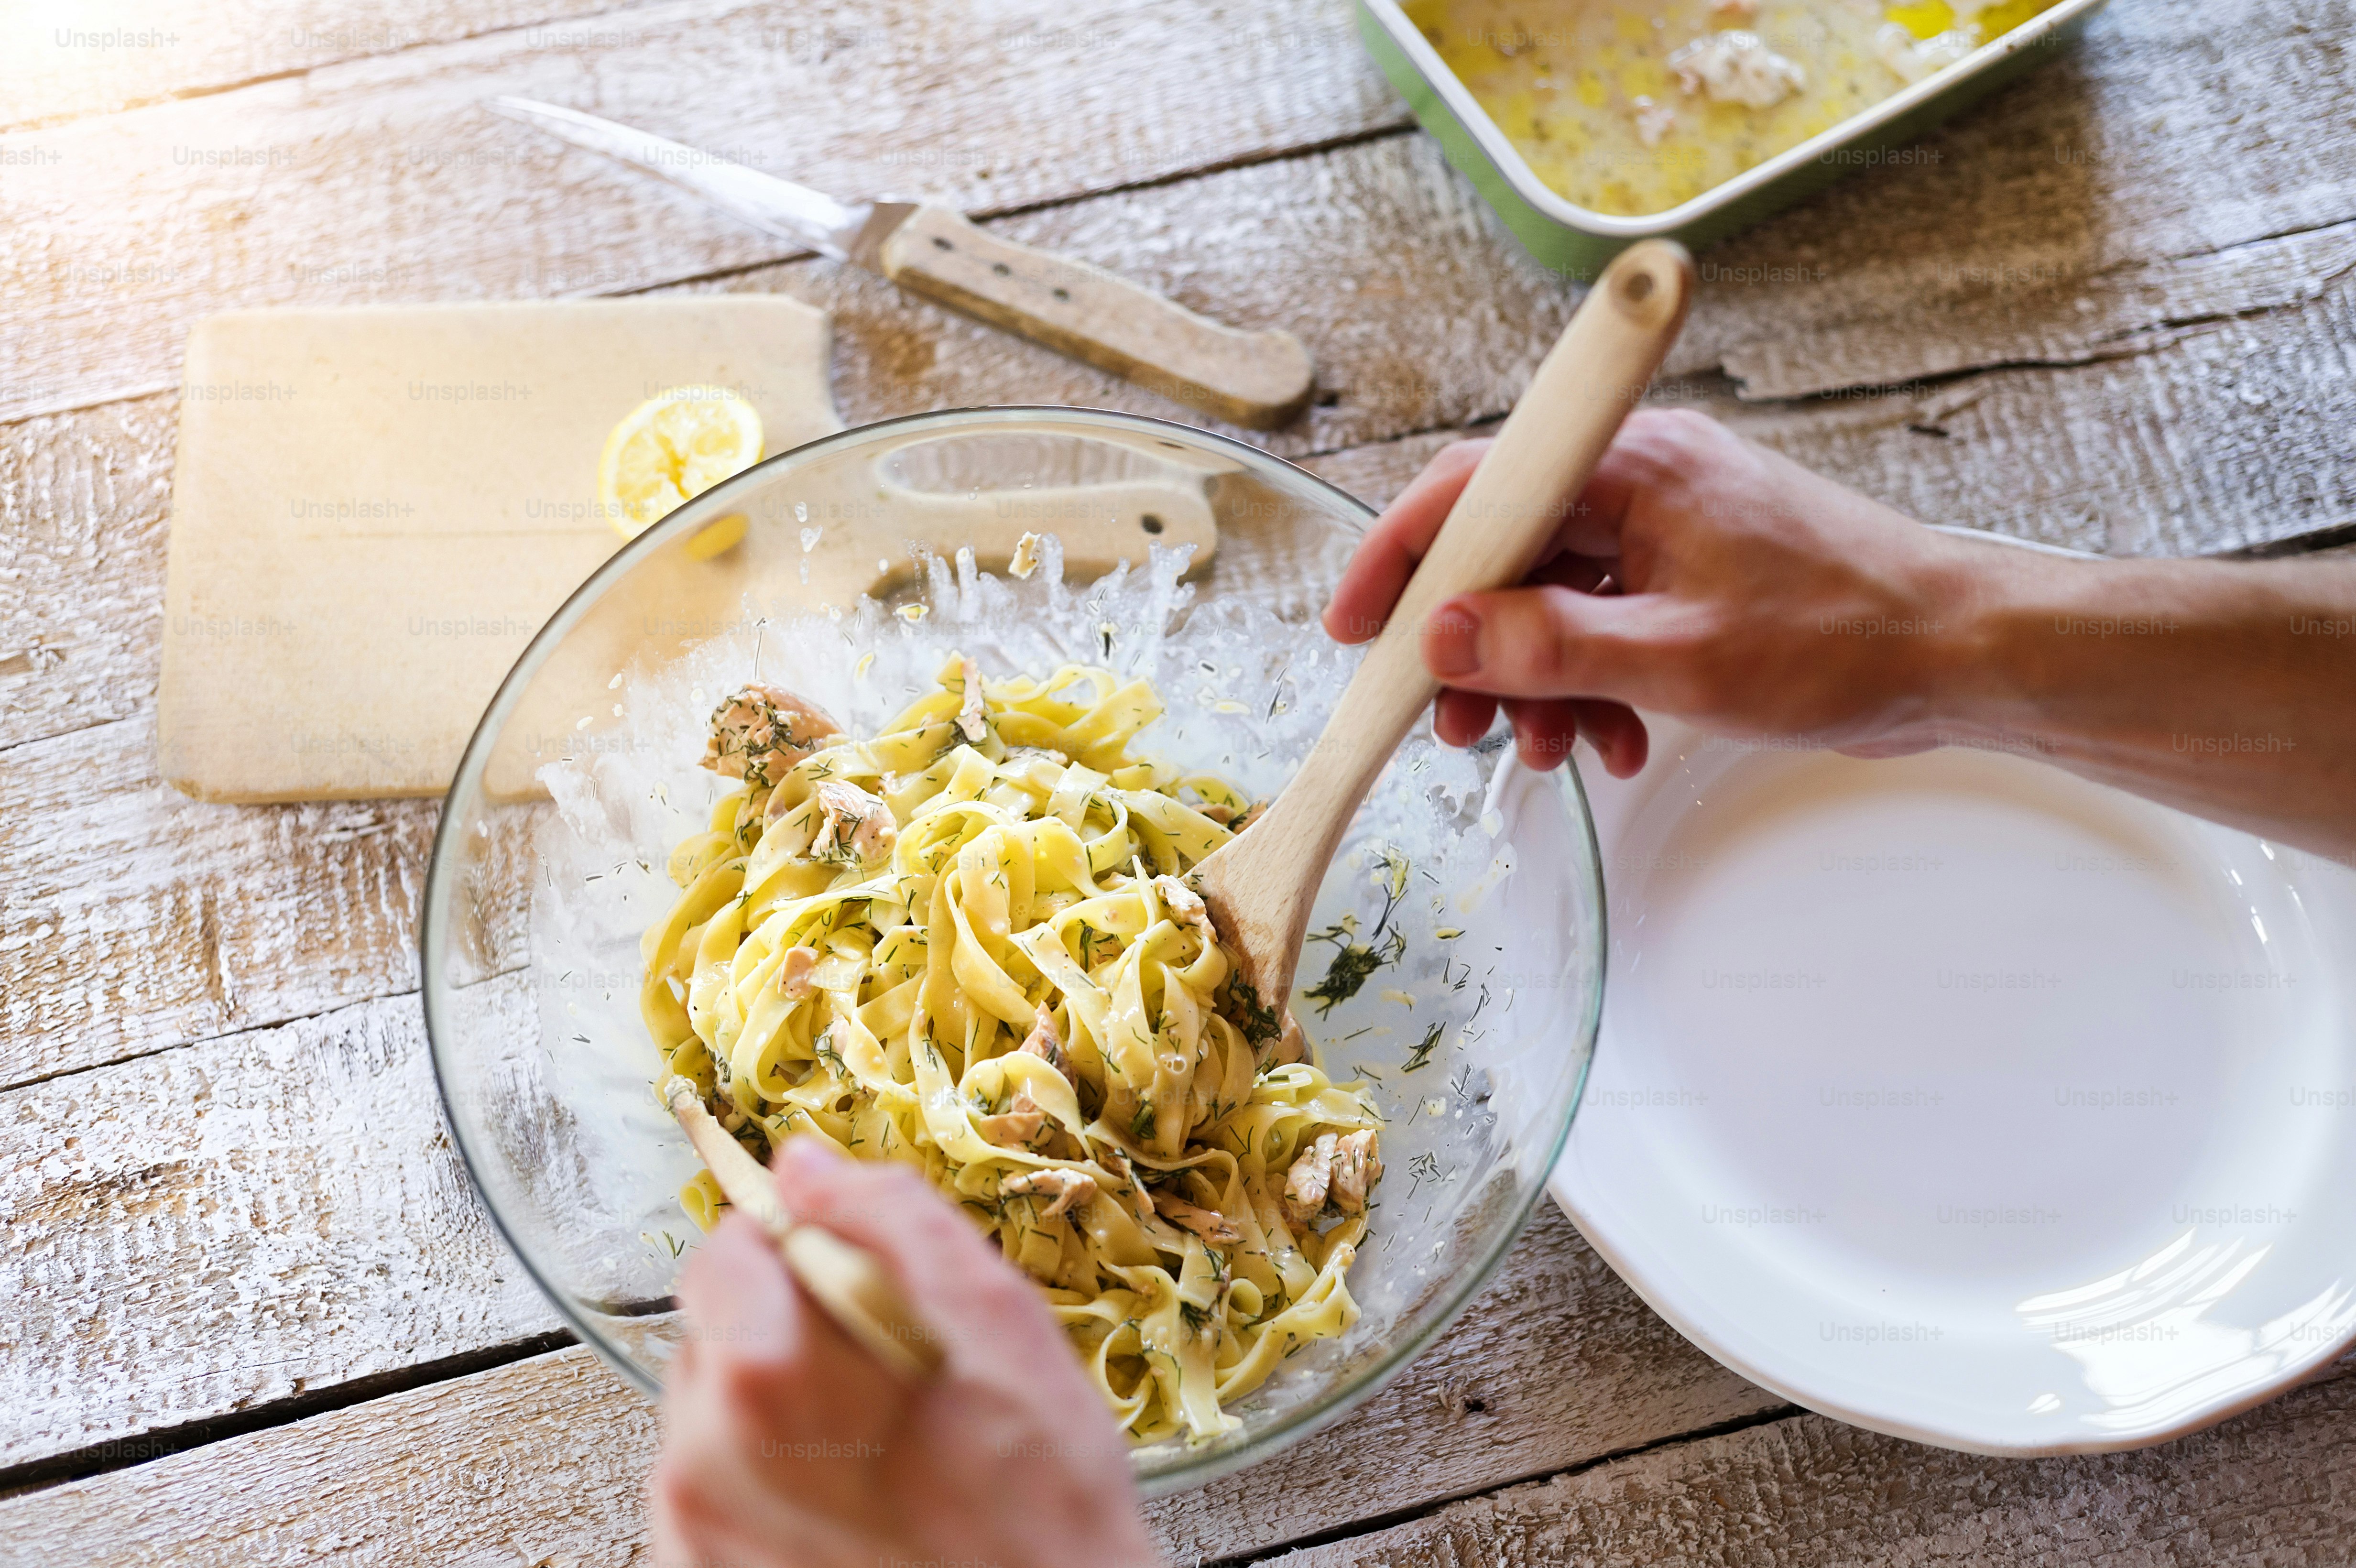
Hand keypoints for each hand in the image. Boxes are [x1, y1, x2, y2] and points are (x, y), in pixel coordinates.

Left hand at [651, 1140, 1161, 1567]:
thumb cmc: (1040, 1508)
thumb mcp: (998, 1326)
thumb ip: (891, 1222)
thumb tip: (805, 1165)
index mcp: (763, 1380)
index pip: (730, 1250)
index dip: (806, 1249)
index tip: (867, 1285)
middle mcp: (701, 1462)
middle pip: (722, 1329)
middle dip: (797, 1330)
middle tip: (895, 1378)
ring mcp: (695, 1533)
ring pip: (718, 1411)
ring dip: (785, 1409)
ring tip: (883, 1452)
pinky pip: (717, 1489)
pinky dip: (775, 1481)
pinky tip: (854, 1502)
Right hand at [1323, 409, 1979, 775]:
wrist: (1961, 656)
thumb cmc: (1845, 640)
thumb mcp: (1680, 660)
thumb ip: (1552, 648)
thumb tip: (1447, 639)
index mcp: (1634, 468)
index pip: (1476, 487)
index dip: (1400, 556)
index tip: (1356, 628)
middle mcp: (1641, 482)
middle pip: (1504, 550)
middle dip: (1472, 645)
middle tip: (1453, 721)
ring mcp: (1664, 528)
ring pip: (1548, 597)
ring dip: (1533, 681)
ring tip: (1546, 751)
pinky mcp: (1687, 574)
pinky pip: (1600, 620)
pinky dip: (1590, 684)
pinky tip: (1614, 740)